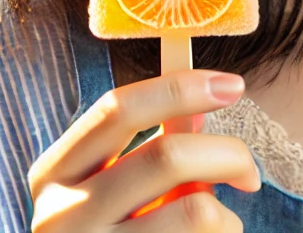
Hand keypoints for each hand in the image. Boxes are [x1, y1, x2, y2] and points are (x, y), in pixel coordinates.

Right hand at [28, 69, 260, 230]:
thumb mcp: (109, 192)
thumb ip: (147, 152)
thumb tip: (204, 102)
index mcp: (53, 175)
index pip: (118, 109)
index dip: (180, 87)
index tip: (234, 85)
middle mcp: (63, 215)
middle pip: (167, 156)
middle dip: (228, 154)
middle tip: (250, 173)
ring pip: (196, 212)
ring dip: (227, 218)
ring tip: (221, 229)